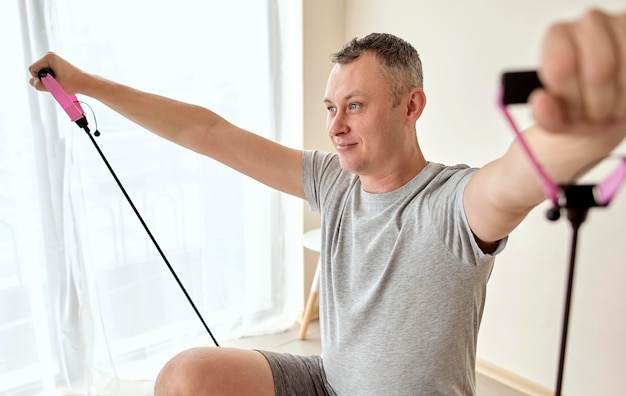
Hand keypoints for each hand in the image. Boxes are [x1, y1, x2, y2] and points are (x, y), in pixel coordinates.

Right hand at [28, 52, 85, 94]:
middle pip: (36, 70)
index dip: (38, 79)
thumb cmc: (73, 84)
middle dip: (43, 79)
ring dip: (47, 80)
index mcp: (49, 57)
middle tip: (56, 83)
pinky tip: (59, 80)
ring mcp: (53, 59)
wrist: (85, 82)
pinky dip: (50, 79)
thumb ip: (40, 85)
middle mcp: (50, 55)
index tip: (51, 82)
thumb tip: (32, 81)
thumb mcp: (54, 87)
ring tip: (59, 82)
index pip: (33, 69)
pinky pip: (46, 72)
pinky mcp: (55, 63)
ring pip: (41, 72)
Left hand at [531, 9, 625, 135]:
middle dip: (598, 105)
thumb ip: (545, 115)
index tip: (573, 111)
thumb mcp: (559, 118)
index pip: (562, 69)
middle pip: (599, 71)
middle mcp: (588, 23)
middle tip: (595, 114)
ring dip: (618, 103)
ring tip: (610, 107)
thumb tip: (541, 101)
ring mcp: (620, 24)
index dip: (571, 100)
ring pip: (625, 74)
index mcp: (557, 37)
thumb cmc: (580, 104)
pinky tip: (623, 97)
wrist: (611, 103)